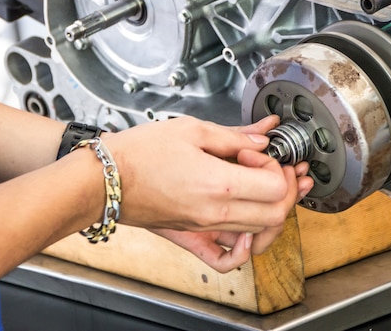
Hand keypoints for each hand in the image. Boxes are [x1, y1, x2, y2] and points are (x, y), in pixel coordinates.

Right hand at [105, 114, 312, 240]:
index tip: (259, 152)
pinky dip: (246, 249)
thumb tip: (263, 136)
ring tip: (269, 188)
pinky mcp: (194, 236)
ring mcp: (205, 228)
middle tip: (275, 168)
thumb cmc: (139, 153)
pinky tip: (246, 229)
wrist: (104, 180)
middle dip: (286, 189)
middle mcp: (216, 212)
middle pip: (276, 214)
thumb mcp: (192, 130)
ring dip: (273, 211)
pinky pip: (227, 259)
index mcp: (218, 184)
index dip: (277, 167)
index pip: (276, 188)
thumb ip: (235, 136)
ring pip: (260, 233)